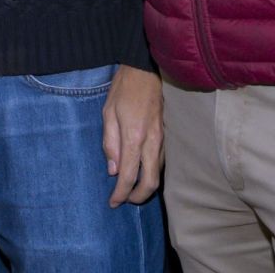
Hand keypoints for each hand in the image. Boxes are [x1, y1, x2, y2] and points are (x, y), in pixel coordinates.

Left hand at [101, 64, 163, 205]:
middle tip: (124, 200)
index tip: (113, 202)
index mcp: (134, 137)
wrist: (145, 71)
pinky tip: (141, 172)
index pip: (129, 175)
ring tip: (131, 190)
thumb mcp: (107, 113)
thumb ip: (110, 143)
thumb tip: (113, 170)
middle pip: (151, 182)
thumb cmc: (123, 90)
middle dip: (138, 197)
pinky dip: (152, 173)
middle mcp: (152, 142)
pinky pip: (161, 162)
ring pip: (159, 173)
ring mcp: (162, 140)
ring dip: (146, 187)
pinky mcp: (166, 136)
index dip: (121, 193)